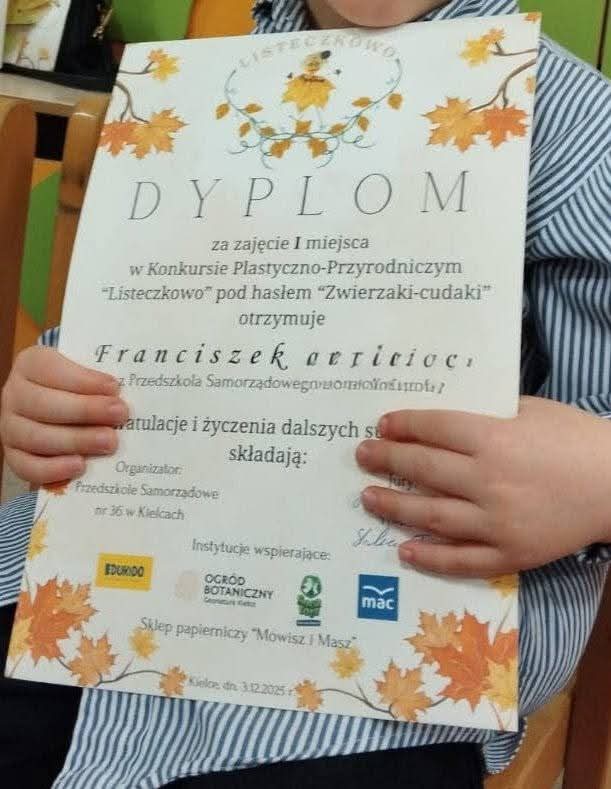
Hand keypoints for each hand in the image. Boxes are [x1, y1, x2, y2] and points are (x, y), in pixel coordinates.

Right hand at [1, 346, 128, 484]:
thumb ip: (98, 381)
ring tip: (109, 442)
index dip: (83, 380)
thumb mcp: (84, 372)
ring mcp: (10, 427)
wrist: (57, 405)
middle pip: (44, 405)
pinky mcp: (14, 456)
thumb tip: (123, 396)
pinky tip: (81, 466)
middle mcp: (15, 395)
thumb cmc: (77, 386)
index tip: (114, 387)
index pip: (50, 369)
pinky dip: (54, 469)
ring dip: (77, 440)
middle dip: (85, 410)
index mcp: (31, 365)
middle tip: (120, 414)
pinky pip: (27, 466)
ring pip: (37, 437)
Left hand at [356, 396, 610, 576]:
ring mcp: (497, 522)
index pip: (434, 429)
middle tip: (362, 456)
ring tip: (368, 498)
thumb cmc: (575, 438)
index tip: (381, 426)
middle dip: (387, 460)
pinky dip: (431, 557)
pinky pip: (462, 560)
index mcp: (495, 439)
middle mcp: (489, 480)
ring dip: (394, 506)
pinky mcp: (511, 553)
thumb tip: (439, 421)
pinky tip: (404, 550)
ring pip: (432, 515)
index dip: (403, 426)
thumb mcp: (531, 411)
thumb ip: (486, 415)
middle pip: (424, 469)